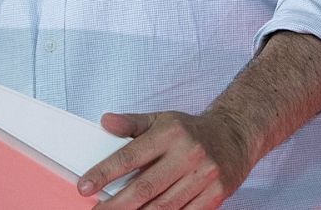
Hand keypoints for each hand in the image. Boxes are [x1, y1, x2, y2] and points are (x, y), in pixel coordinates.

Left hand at [79, 109, 254, 209]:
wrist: (236, 136)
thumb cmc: (192, 131)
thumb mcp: (162, 119)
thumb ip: (132, 124)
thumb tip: (105, 122)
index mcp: (171, 133)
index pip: (131, 155)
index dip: (104, 173)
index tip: (85, 186)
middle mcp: (188, 153)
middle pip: (144, 187)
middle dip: (116, 205)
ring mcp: (203, 176)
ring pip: (163, 207)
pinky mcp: (215, 194)